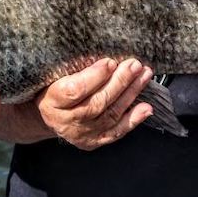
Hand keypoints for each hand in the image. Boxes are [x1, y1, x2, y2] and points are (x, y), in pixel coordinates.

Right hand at [33, 58, 152, 150]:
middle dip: (119, 82)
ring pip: (110, 115)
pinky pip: (116, 132)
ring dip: (131, 94)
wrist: (50, 114)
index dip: (94, 76)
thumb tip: (104, 55)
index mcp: (52, 101)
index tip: (110, 61)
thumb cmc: (53, 86)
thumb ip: (73, 67)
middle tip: (134, 65)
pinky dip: (133, 119)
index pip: (74, 91)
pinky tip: (146, 107)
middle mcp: (66, 121)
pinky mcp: (94, 141)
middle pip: (97, 103)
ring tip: (144, 75)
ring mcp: (82, 134)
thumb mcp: (54, 74)